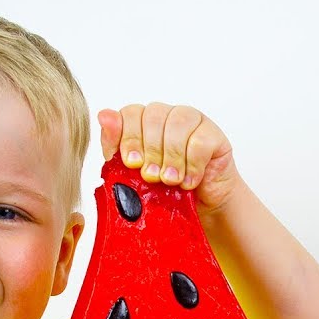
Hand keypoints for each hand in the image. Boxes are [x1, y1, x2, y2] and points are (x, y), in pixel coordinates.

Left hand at [98, 103, 244, 213]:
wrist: (199, 205)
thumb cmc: (164, 188)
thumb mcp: (131, 173)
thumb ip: (114, 145)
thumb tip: (103, 115)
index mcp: (143, 121)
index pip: (131, 112)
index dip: (129, 137)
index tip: (130, 162)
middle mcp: (167, 115)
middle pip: (154, 115)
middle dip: (150, 150)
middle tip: (151, 177)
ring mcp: (192, 121)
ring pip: (178, 123)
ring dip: (171, 157)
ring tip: (170, 181)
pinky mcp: (214, 134)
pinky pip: (200, 140)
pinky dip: (192, 164)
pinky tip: (188, 181)